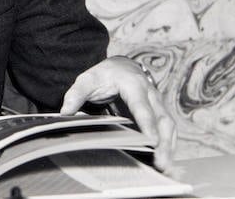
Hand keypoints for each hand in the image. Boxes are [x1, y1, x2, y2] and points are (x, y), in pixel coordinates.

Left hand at [60, 55, 175, 172]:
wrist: (121, 67)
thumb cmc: (105, 75)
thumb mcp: (88, 79)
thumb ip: (76, 94)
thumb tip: (65, 111)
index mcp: (133, 85)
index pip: (142, 106)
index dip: (147, 123)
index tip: (152, 141)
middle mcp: (151, 95)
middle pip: (162, 120)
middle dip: (164, 142)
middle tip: (161, 163)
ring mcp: (158, 105)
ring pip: (168, 127)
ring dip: (169, 148)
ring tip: (164, 168)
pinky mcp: (159, 116)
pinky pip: (167, 132)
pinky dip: (168, 147)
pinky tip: (163, 162)